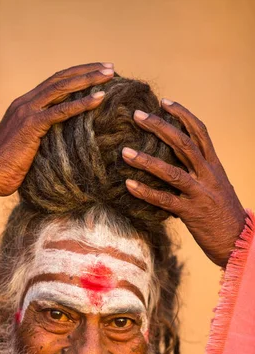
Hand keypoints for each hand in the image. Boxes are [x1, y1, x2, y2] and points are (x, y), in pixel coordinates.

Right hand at [0, 63, 114, 197]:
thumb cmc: (6, 170)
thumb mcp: (25, 148)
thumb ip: (39, 138)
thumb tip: (58, 143)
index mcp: (22, 106)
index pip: (53, 83)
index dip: (75, 76)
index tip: (95, 73)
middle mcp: (24, 103)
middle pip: (60, 79)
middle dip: (86, 71)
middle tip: (109, 68)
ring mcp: (26, 112)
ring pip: (62, 88)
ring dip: (88, 80)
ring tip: (110, 75)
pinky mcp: (31, 125)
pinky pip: (61, 110)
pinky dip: (82, 103)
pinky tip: (99, 98)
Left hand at [121, 100, 246, 266]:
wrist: (238, 241)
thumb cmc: (223, 216)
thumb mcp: (215, 188)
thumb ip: (199, 174)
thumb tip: (175, 163)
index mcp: (214, 167)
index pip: (200, 132)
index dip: (182, 115)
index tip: (164, 102)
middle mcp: (208, 176)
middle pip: (184, 144)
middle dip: (160, 127)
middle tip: (137, 116)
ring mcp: (200, 194)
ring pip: (172, 171)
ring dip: (146, 160)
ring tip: (125, 152)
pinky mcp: (191, 213)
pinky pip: (165, 200)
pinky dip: (146, 192)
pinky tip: (129, 185)